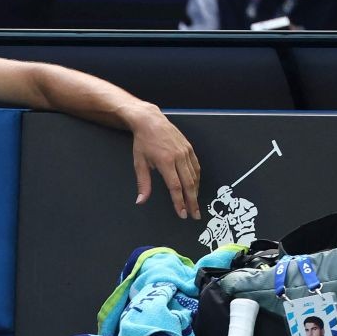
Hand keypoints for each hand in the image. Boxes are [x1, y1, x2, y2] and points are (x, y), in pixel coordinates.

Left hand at [128, 105, 201, 219]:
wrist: (150, 121)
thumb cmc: (143, 142)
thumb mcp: (139, 162)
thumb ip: (143, 183)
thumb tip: (141, 201)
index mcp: (165, 161)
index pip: (175, 187)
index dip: (179, 202)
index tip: (182, 213)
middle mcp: (178, 157)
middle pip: (189, 184)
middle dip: (192, 202)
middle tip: (195, 215)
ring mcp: (186, 152)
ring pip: (195, 176)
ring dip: (196, 192)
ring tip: (195, 204)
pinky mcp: (189, 148)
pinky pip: (196, 167)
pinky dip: (197, 179)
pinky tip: (195, 187)